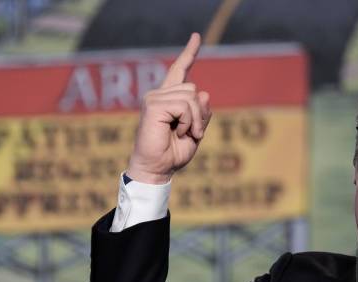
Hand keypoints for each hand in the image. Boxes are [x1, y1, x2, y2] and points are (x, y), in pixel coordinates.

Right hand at [127, 32, 210, 183]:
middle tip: (194, 133)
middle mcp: (159, 94)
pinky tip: (180, 132)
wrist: (158, 169)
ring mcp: (154, 98)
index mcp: (169, 98)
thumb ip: (201, 113)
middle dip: (200, 113)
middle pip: (194, 89)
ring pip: (191, 96)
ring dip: (195, 120)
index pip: (180, 70)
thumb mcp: (195, 131)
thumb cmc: (173, 153)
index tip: (196, 36)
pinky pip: (184, 105)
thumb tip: (204, 93)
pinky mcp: (153, 105)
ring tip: (186, 134)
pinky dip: (188, 122)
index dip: (189, 53)